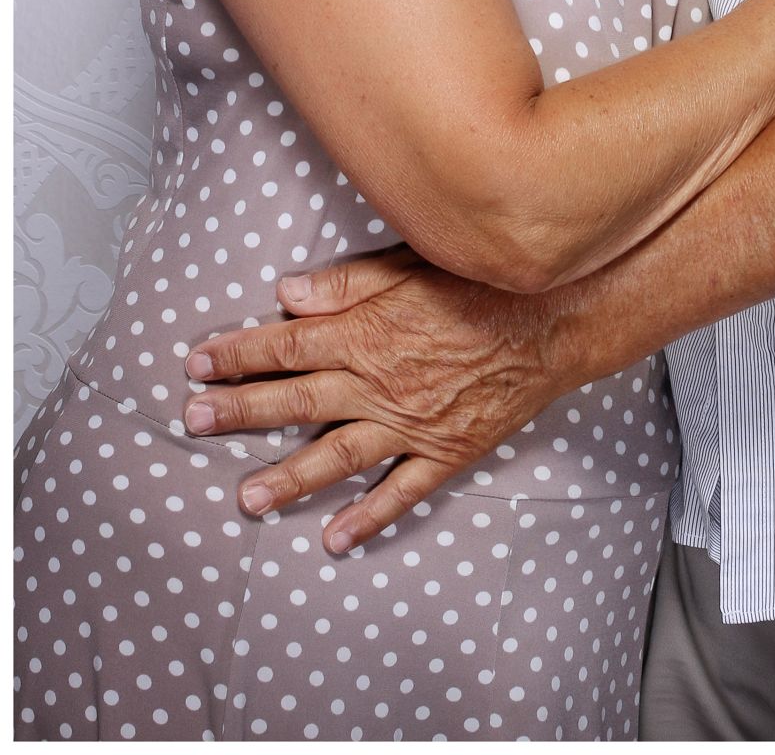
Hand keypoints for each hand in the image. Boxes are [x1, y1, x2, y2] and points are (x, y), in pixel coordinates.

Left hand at [183, 248, 569, 552]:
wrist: (554, 321)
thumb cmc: (483, 284)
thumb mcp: (414, 264)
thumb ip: (349, 282)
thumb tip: (287, 293)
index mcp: (368, 332)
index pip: (286, 345)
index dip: (238, 354)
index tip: (197, 363)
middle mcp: (380, 383)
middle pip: (296, 399)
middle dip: (239, 411)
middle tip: (192, 424)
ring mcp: (411, 424)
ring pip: (336, 455)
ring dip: (286, 477)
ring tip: (245, 497)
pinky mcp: (446, 451)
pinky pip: (400, 491)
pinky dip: (368, 516)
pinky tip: (335, 538)